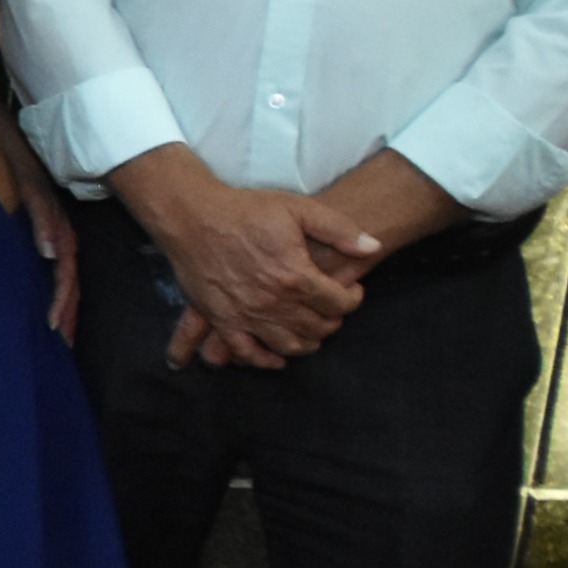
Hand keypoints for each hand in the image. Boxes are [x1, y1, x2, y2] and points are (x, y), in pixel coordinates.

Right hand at [0, 107, 78, 340]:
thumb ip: (3, 224)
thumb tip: (2, 260)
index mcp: (44, 218)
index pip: (62, 264)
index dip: (63, 297)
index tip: (60, 331)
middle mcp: (50, 209)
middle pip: (68, 262)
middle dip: (67, 301)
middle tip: (64, 335)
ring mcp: (43, 193)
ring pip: (62, 243)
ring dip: (62, 281)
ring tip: (57, 314)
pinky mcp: (31, 176)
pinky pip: (42, 207)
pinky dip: (46, 232)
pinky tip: (48, 254)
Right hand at [115, 149, 375, 366]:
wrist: (193, 216)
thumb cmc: (246, 210)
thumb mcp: (298, 208)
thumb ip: (339, 230)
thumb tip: (374, 247)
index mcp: (295, 275)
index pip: (339, 303)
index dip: (352, 299)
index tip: (351, 290)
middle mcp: (273, 302)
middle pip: (317, 327)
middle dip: (332, 320)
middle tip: (332, 308)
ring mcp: (246, 314)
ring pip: (288, 344)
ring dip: (307, 342)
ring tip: (310, 330)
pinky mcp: (222, 319)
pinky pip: (247, 351)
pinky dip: (265, 359)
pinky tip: (276, 357)